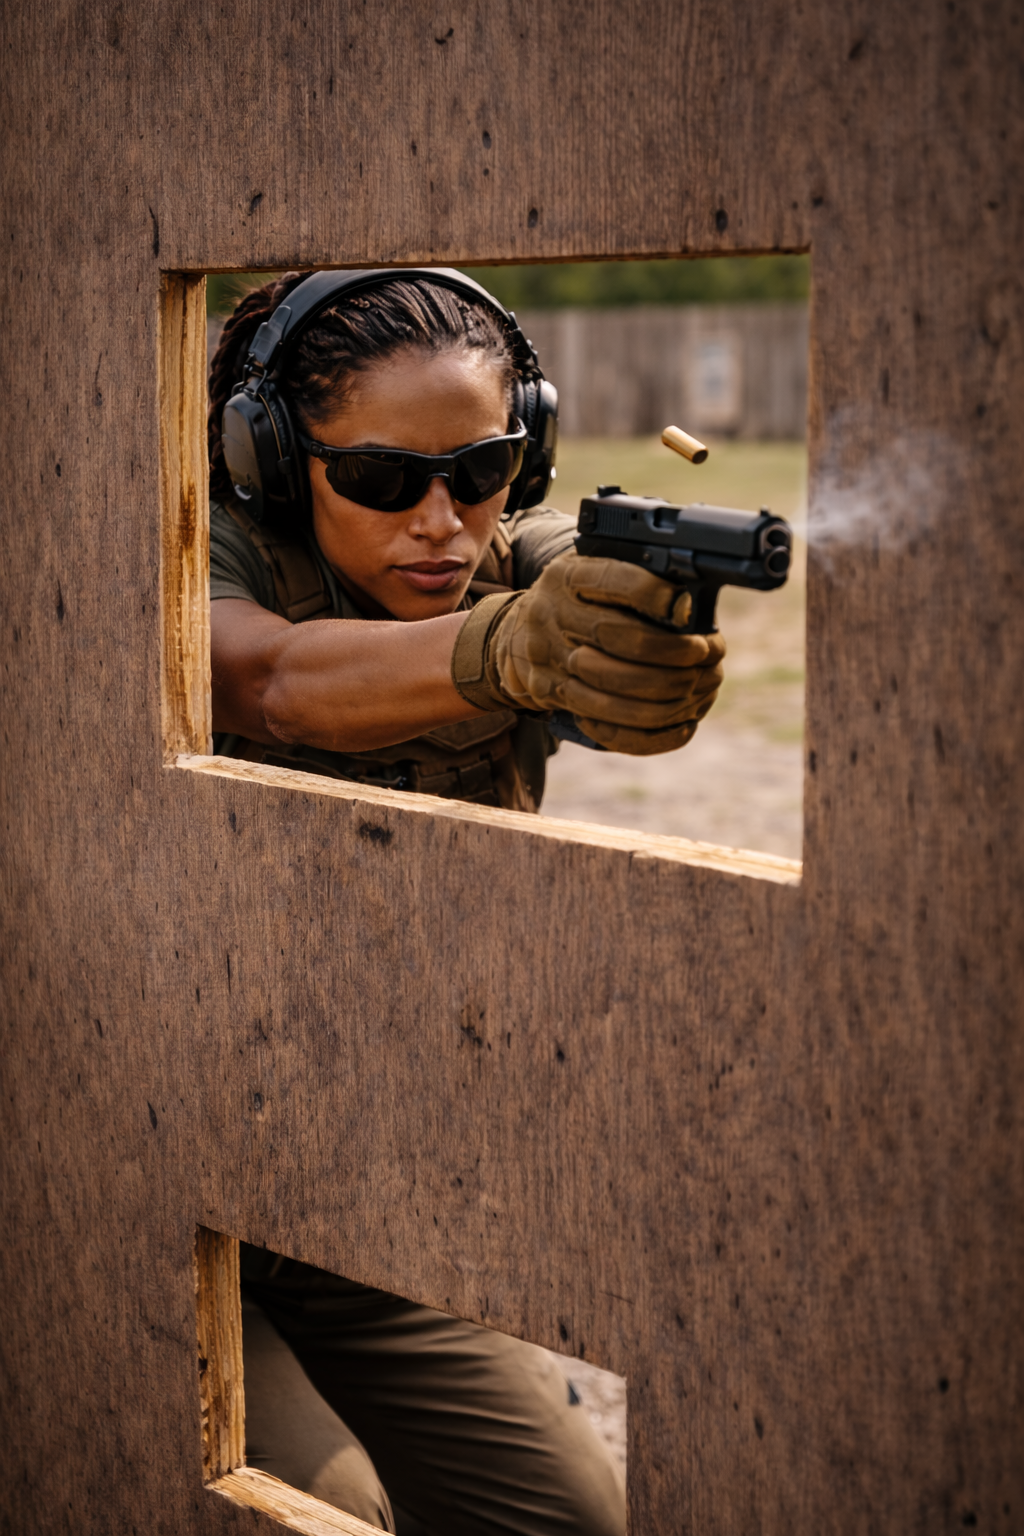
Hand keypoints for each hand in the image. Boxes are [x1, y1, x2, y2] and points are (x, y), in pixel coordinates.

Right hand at [451, 553, 724, 754]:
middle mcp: (551, 616)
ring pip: (612, 689)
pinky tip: (680, 724)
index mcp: (566, 577)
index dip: (653, 596)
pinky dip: (648, 730)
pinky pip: (606, 724)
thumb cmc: (571, 602)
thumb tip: (691, 598)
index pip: (612, 581)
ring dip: (664, 692)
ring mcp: (549, 661)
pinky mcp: (553, 697)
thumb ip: (629, 576)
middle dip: (669, 650)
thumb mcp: (588, 573)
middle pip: (616, 638)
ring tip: (698, 686)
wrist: (514, 638)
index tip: (687, 608)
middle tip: (706, 653)